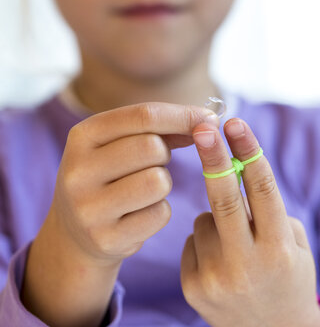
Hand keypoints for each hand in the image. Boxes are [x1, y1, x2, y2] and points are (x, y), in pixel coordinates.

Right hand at [22, 103, 217, 326]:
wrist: (75, 233)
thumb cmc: (110, 177)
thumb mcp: (119, 145)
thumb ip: (159, 129)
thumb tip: (206, 121)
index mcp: (83, 136)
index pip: (144, 116)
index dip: (183, 116)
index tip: (210, 120)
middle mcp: (78, 170)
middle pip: (152, 148)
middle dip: (165, 154)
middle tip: (154, 163)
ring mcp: (89, 208)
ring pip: (158, 182)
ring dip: (163, 184)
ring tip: (144, 189)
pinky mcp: (106, 238)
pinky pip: (160, 214)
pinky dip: (160, 211)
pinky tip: (139, 214)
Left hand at [181, 118, 319, 326]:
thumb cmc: (289, 279)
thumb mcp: (295, 246)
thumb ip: (269, 212)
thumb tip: (232, 171)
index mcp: (280, 250)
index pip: (263, 190)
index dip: (248, 151)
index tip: (235, 123)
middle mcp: (248, 264)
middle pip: (224, 199)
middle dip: (213, 157)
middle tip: (202, 127)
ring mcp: (216, 278)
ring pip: (205, 218)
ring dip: (218, 218)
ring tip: (236, 247)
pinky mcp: (193, 286)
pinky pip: (194, 239)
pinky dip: (206, 240)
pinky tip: (221, 263)